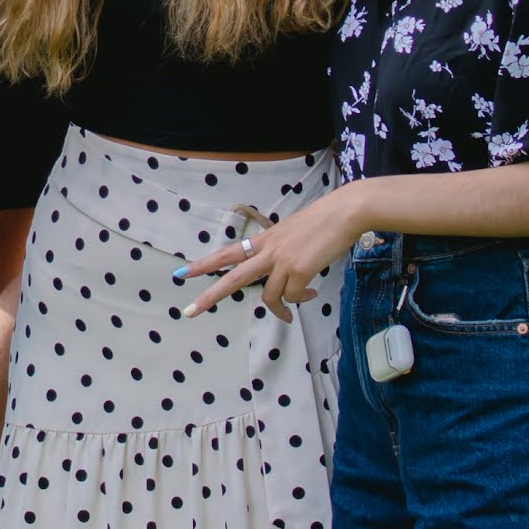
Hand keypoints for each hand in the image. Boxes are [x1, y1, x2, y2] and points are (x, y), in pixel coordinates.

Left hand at [187, 188, 361, 318]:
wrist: (344, 212)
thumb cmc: (324, 220)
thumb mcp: (292, 233)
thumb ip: (281, 251)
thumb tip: (285, 277)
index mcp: (265, 240)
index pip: (228, 252)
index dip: (205, 263)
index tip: (183, 272)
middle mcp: (268, 251)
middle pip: (233, 278)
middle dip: (210, 296)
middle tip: (190, 311)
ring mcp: (283, 261)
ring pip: (270, 297)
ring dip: (280, 311)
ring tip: (289, 316)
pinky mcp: (300, 271)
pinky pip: (294, 297)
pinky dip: (301, 300)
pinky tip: (313, 294)